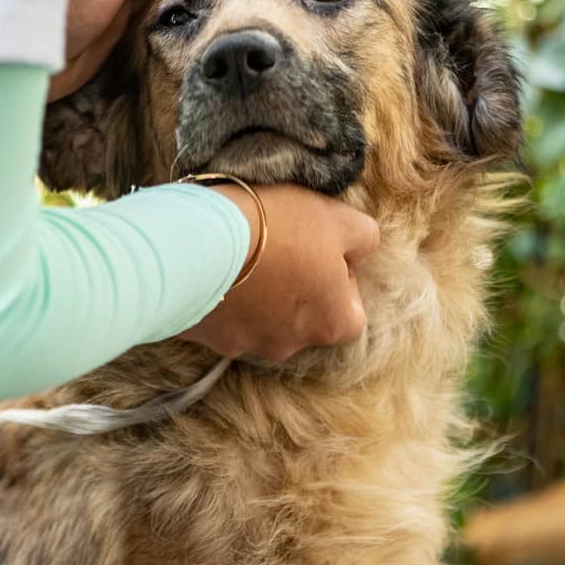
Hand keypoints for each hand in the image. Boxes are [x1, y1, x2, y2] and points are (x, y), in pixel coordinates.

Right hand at [180, 184, 380, 361]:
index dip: (342, 282)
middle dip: (296, 291)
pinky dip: (223, 299)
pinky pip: (221, 320)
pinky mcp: (206, 338)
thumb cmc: (279, 227)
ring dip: (258, 297)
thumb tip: (361, 250)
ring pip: (261, 322)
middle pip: (304, 320)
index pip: (352, 315)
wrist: (201, 241)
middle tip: (280, 250)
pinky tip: (215, 268)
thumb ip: (364, 239)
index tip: (321, 253)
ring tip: (243, 257)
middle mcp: (291, 345)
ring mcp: (245, 345)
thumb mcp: (340, 219)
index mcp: (331, 323)